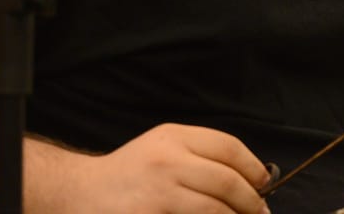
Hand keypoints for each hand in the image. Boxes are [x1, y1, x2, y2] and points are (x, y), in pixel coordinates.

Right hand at [59, 123, 271, 213]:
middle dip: (252, 201)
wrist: (79, 192)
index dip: (254, 168)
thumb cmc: (129, 172)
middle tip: (261, 212)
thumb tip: (250, 178)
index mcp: (174, 137)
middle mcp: (168, 160)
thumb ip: (200, 155)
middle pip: (228, 181)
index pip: (229, 148)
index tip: (264, 184)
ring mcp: (159, 192)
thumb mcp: (162, 147)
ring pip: (215, 208)